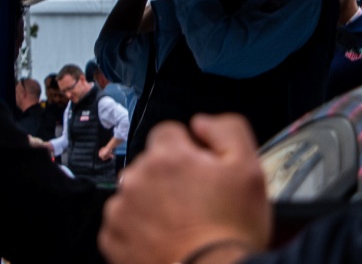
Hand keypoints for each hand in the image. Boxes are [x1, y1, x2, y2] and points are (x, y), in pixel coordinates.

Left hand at [100, 115, 268, 263]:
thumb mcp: (248, 169)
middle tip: (194, 203)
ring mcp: (121, 209)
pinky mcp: (112, 239)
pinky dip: (138, 229)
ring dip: (151, 202)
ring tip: (179, 226)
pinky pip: (123, 223)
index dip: (188, 150)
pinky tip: (162, 240)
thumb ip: (226, 130)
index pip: (169, 132)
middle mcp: (136, 177)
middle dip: (168, 177)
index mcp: (167, 156)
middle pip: (151, 163)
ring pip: (135, 193)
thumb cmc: (231, 230)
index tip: (200, 172)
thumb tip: (201, 122)